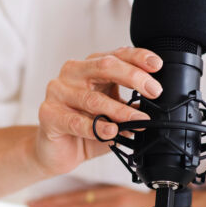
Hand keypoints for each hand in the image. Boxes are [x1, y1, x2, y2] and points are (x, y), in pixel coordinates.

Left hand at [30, 184, 205, 206]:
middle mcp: (116, 195)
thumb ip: (133, 204)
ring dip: (59, 205)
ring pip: (81, 202)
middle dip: (55, 202)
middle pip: (79, 198)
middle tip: (33, 205)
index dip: (66, 198)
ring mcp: (117, 202)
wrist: (192, 206)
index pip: (88, 195)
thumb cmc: (176, 203)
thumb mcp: (150, 202)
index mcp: (121, 194)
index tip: (47, 202)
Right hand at [33, 47, 162, 176]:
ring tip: (139, 120)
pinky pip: (75, 121)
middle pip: (105, 67)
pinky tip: (111, 132)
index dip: (138, 57)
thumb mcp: (113, 114)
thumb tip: (154, 106)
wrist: (57, 151)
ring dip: (120, 110)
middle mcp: (72, 74)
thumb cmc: (85, 127)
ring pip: (93, 98)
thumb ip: (130, 107)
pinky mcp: (48, 114)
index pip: (116, 55)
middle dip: (133, 77)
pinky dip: (97, 127)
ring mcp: (58, 92)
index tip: (157, 65)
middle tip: (154, 91)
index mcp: (89, 67)